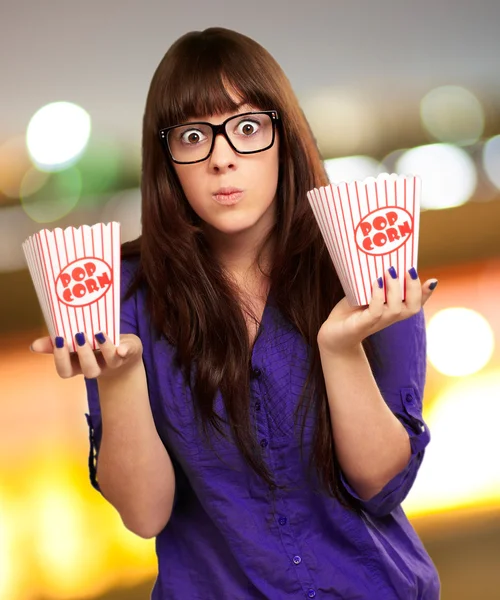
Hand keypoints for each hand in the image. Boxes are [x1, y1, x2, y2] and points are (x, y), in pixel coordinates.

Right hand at [30, 332, 142, 379]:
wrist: (124, 353)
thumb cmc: (94, 345)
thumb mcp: (74, 344)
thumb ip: (55, 344)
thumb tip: (34, 345)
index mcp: (79, 365)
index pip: (66, 370)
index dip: (61, 358)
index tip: (59, 339)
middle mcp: (96, 367)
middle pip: (88, 371)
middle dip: (83, 354)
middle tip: (78, 335)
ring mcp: (113, 362)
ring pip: (109, 363)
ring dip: (104, 349)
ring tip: (98, 333)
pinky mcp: (128, 353)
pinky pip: (128, 353)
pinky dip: (125, 350)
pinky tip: (121, 347)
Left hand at [317, 267, 436, 355]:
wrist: (332, 334)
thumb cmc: (350, 312)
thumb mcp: (364, 294)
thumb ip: (375, 282)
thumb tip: (381, 260)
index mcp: (393, 310)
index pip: (415, 304)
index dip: (426, 294)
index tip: (433, 280)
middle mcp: (389, 318)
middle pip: (412, 307)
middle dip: (415, 289)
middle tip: (409, 269)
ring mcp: (377, 322)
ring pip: (396, 309)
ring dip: (395, 288)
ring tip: (389, 271)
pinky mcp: (362, 324)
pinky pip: (375, 311)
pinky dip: (377, 296)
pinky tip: (376, 282)